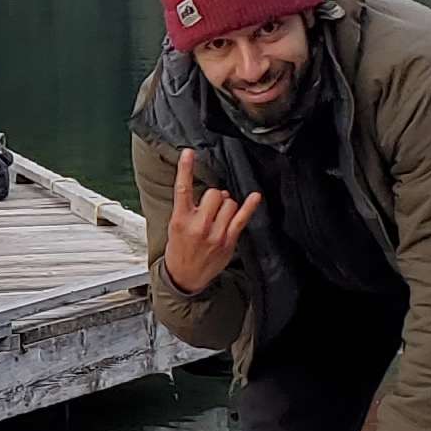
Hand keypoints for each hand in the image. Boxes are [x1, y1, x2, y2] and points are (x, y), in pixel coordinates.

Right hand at [159, 151, 260, 294]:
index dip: (185, 169)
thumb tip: (217, 194)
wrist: (185, 277)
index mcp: (180, 219)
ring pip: (229, 203)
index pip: (182, 189)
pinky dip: (250, 206)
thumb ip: (190, 208)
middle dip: (214, 197)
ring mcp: (215, 234)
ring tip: (219, 216)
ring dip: (226, 205)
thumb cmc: (180, 250)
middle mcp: (198, 225)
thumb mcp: (175, 226)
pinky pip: (242, 218)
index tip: (189, 153)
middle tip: (210, 208)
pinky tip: (255, 197)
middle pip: (214, 194)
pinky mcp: (228, 241)